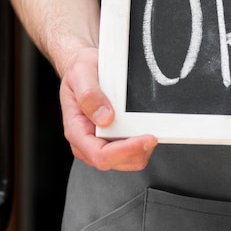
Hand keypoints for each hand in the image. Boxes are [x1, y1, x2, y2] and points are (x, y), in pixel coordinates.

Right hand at [59, 47, 157, 170]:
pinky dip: (141, 145)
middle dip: (137, 152)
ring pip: (125, 161)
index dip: (125, 151)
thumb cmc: (81, 71)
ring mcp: (100, 141)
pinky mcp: (112, 139)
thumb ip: (89, 95)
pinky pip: (130, 152)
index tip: (146, 138)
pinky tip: (145, 129)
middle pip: (115, 162)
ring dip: (141, 150)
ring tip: (150, 131)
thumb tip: (104, 118)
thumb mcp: (81, 74)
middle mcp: (87, 140)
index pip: (100, 154)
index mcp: (76, 129)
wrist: (85, 67)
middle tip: (154, 134)